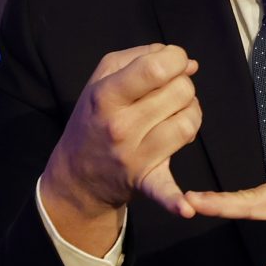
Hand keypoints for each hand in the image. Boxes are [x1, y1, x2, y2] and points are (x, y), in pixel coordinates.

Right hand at [40, 44, 201, 251]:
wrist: (76, 175)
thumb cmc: (95, 115)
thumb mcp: (103, 76)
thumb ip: (143, 57)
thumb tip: (189, 62)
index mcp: (107, 95)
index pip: (157, 68)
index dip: (176, 58)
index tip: (173, 63)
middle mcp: (120, 127)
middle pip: (181, 92)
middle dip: (182, 85)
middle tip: (167, 94)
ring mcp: (134, 157)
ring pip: (189, 123)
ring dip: (190, 114)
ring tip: (174, 116)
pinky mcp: (145, 182)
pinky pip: (164, 192)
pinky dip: (176, 202)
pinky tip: (186, 209)